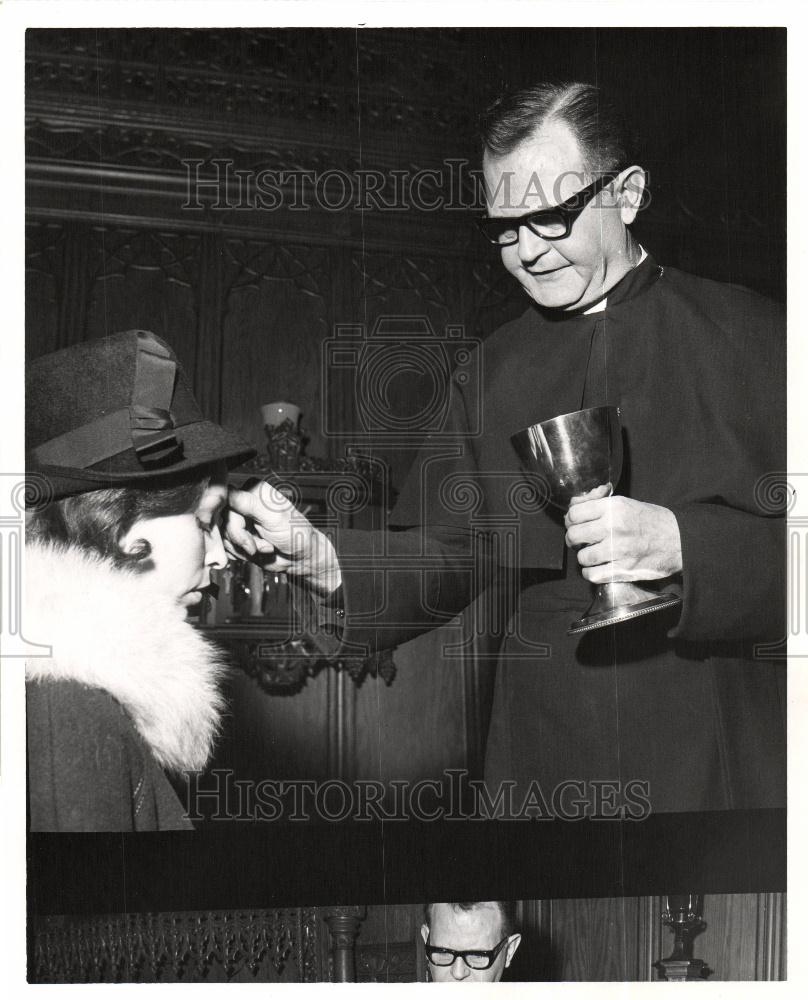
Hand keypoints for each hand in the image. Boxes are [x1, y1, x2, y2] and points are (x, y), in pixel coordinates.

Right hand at [224, 481, 341, 595]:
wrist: (300, 557)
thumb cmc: (294, 534)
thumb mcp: (273, 516)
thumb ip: (248, 503)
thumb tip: (225, 489)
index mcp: (252, 490)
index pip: (225, 497)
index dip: (223, 512)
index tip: (229, 526)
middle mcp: (243, 503)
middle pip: (222, 520)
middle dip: (240, 537)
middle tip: (257, 545)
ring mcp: (239, 521)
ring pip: (223, 536)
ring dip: (242, 547)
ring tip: (264, 547)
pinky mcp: (237, 537)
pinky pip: (225, 547)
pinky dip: (239, 554)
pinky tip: (255, 552)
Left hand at [564, 485, 681, 583]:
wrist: (681, 540)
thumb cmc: (652, 521)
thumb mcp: (627, 503)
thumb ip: (599, 503)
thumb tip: (574, 505)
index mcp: (614, 507)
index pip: (574, 513)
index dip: (570, 520)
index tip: (574, 524)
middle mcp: (613, 527)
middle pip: (574, 535)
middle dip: (573, 539)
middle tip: (579, 541)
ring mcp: (618, 550)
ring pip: (582, 557)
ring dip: (584, 557)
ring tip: (592, 555)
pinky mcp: (623, 570)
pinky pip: (592, 574)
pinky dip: (590, 573)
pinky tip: (597, 567)